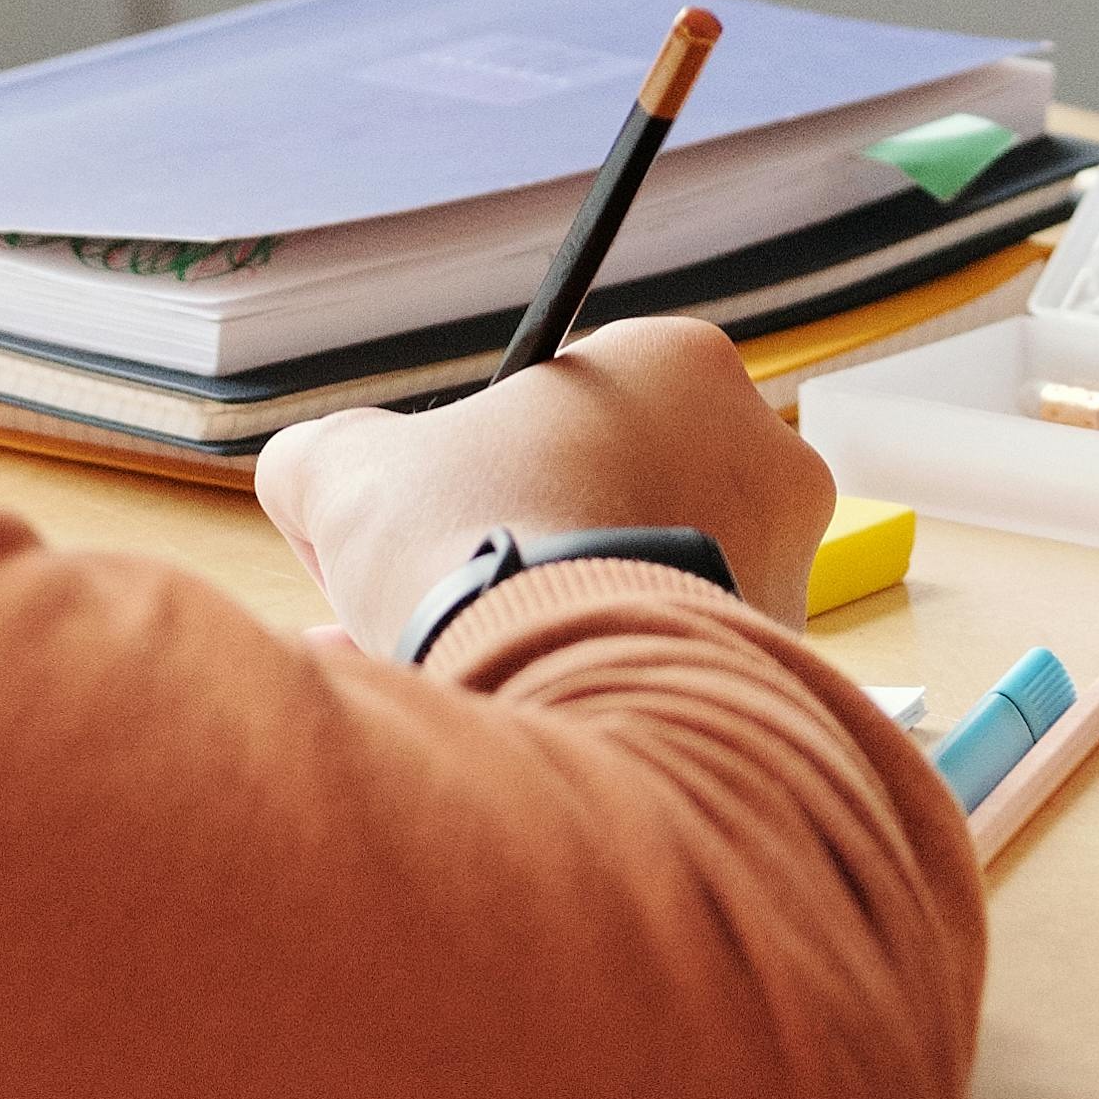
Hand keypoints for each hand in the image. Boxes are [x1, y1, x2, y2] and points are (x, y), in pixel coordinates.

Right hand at [255, 319, 836, 663]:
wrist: (569, 700)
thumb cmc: (476, 553)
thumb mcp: (354, 476)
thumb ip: (325, 455)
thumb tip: (306, 474)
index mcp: (681, 364)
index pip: (570, 408)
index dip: (483, 471)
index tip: (433, 531)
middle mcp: (765, 455)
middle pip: (612, 504)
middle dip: (518, 560)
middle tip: (441, 618)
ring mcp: (790, 571)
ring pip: (647, 595)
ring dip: (560, 633)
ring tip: (474, 689)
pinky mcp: (793, 675)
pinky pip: (681, 677)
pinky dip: (613, 700)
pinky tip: (535, 734)